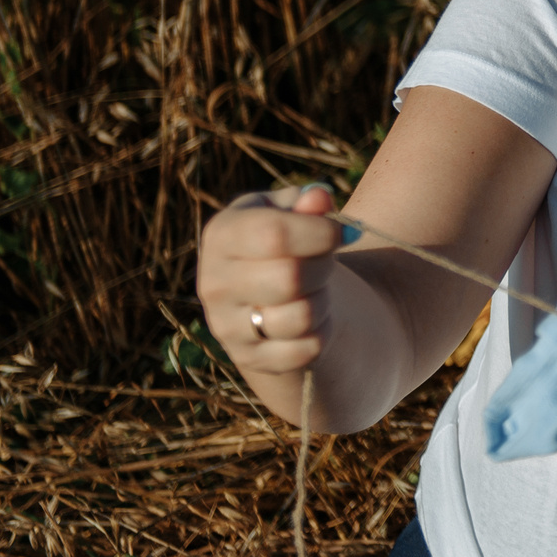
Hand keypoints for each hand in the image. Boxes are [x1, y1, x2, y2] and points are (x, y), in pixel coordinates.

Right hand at [197, 185, 346, 379]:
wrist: (268, 299)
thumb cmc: (286, 245)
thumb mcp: (291, 213)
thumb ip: (306, 202)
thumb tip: (318, 197)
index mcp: (221, 235)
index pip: (272, 233)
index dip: (320, 232)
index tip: (342, 232)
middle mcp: (214, 283)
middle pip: (289, 278)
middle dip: (324, 267)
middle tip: (326, 262)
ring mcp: (227, 327)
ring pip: (300, 317)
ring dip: (323, 301)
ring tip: (314, 290)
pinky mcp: (251, 360)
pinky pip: (306, 349)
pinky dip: (321, 333)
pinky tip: (310, 320)